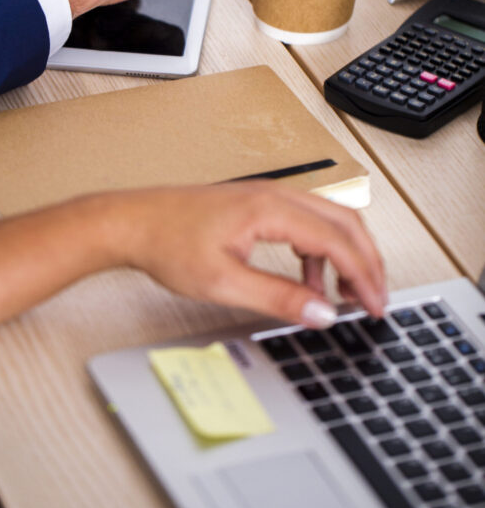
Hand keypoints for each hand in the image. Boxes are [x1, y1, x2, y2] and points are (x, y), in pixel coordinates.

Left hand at [99, 182, 385, 326]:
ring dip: (345, 255)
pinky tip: (309, 281)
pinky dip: (319, 251)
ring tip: (346, 296)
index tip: (377, 306)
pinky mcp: (256, 204)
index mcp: (270, 208)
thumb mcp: (224, 282)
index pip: (338, 240)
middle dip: (367, 262)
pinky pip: (304, 222)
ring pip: (327, 220)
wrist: (131, 223)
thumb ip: (278, 298)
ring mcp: (266, 196)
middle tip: (376, 300)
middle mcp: (274, 194)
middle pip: (344, 222)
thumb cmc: (166, 243)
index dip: (364, 276)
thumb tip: (323, 313)